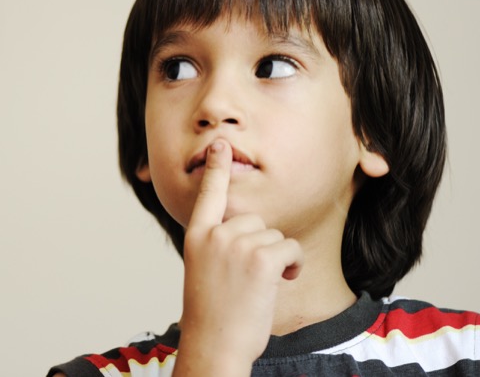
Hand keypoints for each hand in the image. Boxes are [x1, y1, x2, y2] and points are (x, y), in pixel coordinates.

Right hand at [173, 140, 303, 375]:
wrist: (214, 345)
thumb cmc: (213, 312)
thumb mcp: (204, 270)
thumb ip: (218, 244)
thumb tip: (248, 229)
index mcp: (197, 235)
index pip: (208, 193)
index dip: (216, 167)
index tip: (221, 145)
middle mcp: (215, 235)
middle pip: (256, 220)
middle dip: (262, 245)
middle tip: (249, 276)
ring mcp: (236, 245)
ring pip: (275, 235)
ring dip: (277, 258)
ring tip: (259, 285)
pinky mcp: (261, 258)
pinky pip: (290, 248)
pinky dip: (293, 266)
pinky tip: (278, 283)